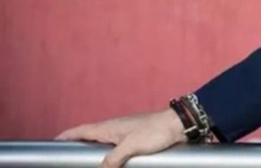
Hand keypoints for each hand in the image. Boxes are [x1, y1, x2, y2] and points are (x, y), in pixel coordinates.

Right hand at [56, 109, 186, 167]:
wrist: (178, 125)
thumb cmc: (155, 131)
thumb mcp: (131, 146)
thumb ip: (113, 158)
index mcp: (108, 127)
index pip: (81, 130)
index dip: (66, 136)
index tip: (53, 142)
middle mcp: (113, 129)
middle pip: (89, 138)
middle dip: (77, 146)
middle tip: (68, 158)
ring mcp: (124, 134)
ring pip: (102, 144)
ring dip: (94, 152)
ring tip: (87, 162)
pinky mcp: (134, 139)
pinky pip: (115, 148)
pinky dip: (109, 155)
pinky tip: (112, 163)